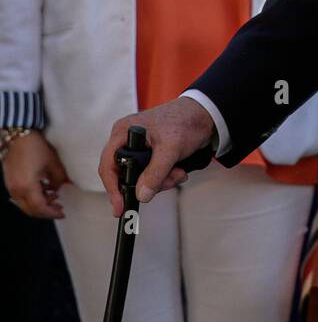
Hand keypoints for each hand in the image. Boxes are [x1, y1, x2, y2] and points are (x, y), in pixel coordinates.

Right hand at [2, 132, 68, 218]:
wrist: (18, 135)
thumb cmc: (35, 147)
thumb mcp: (53, 164)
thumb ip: (59, 180)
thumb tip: (61, 188)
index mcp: (27, 187)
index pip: (40, 208)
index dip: (52, 213)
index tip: (62, 212)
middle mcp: (16, 190)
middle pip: (31, 210)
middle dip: (46, 211)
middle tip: (58, 207)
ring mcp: (10, 186)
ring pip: (25, 205)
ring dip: (39, 204)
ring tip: (52, 196)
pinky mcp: (9, 181)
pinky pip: (20, 196)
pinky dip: (32, 197)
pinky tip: (43, 189)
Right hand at [98, 98, 215, 216]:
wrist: (205, 115)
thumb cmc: (185, 121)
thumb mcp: (170, 149)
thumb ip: (155, 173)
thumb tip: (141, 195)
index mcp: (123, 133)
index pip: (108, 165)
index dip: (112, 188)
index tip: (120, 206)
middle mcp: (127, 141)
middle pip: (127, 175)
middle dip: (149, 184)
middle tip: (167, 182)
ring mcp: (139, 149)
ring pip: (142, 178)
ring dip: (162, 181)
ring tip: (178, 173)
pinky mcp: (152, 155)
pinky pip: (153, 175)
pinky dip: (166, 177)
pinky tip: (179, 171)